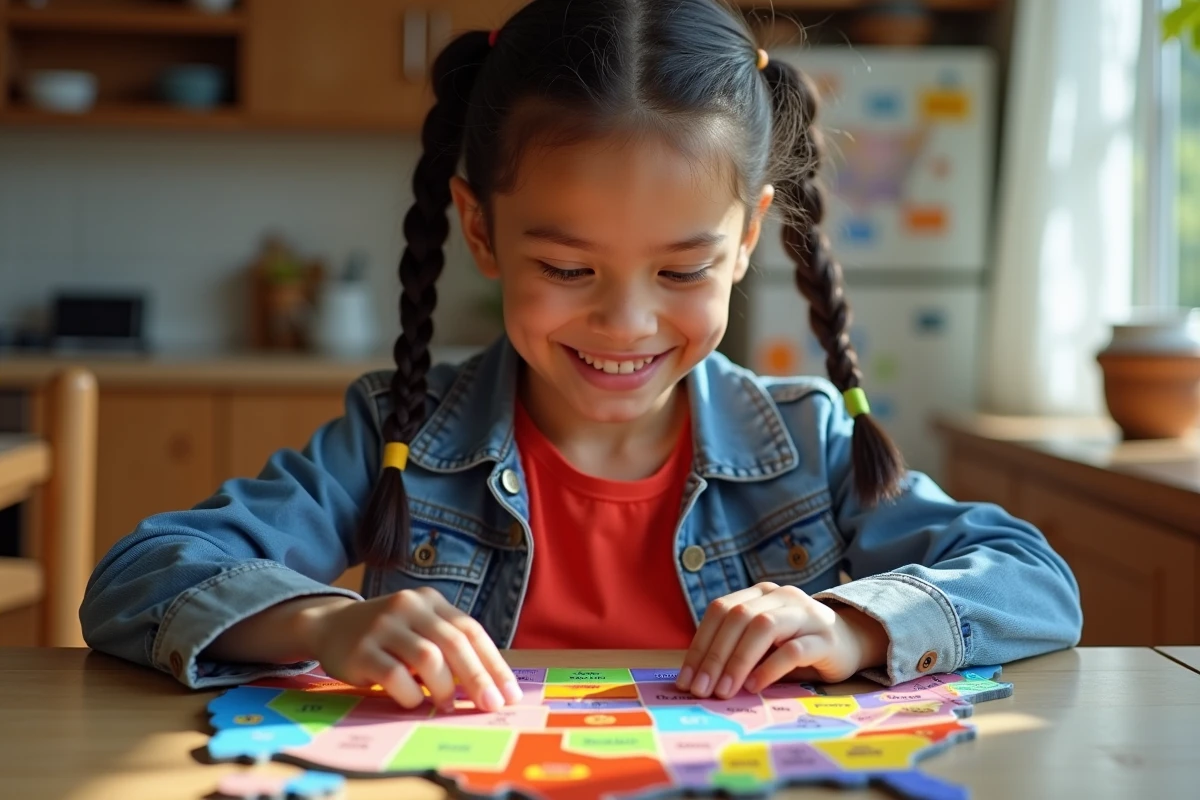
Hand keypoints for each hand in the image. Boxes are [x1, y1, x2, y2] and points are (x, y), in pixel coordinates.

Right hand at [296, 587, 521, 711]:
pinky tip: (414, 701)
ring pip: (428, 657)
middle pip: (454, 643)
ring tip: (448, 705)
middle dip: (477, 678)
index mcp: (430, 601)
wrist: (330, 626)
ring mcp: (384, 625)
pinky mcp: (361, 649)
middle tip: (491, 705)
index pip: (471, 630)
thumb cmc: (387, 636)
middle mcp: (409, 606)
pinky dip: (411, 693)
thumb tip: (490, 685)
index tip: (509, 693)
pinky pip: (395, 674)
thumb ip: (448, 647)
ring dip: (444, 687)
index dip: (493, 662)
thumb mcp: (419, 629)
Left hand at [675, 582, 888, 698]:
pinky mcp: (825, 638)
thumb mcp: (763, 642)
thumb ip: (736, 649)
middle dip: (714, 655)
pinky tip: (755, 686)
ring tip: (725, 690)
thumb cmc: (797, 645)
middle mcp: (781, 596)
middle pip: (738, 617)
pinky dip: (770, 667)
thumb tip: (699, 678)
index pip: (720, 610)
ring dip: (738, 660)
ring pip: (763, 627)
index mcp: (760, 593)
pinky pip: (794, 649)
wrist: (850, 642)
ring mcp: (805, 613)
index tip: (686, 680)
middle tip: (702, 690)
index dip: (700, 644)